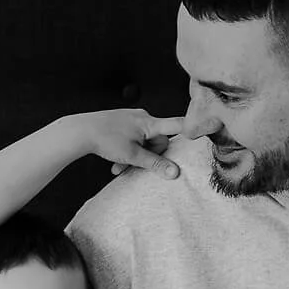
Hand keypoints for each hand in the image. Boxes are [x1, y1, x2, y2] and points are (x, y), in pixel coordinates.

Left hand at [66, 109, 183, 178]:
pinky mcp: (121, 122)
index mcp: (149, 122)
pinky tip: (114, 162)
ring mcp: (130, 118)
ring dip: (134, 157)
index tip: (210, 126)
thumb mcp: (132, 156)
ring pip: (142, 142)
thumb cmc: (106, 139)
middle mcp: (142, 116)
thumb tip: (175, 172)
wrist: (79, 131)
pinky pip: (131, 139)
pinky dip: (126, 151)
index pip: (177, 125)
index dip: (192, 128)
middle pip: (157, 140)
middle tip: (134, 167)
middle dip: (148, 156)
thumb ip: (154, 163)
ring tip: (119, 168)